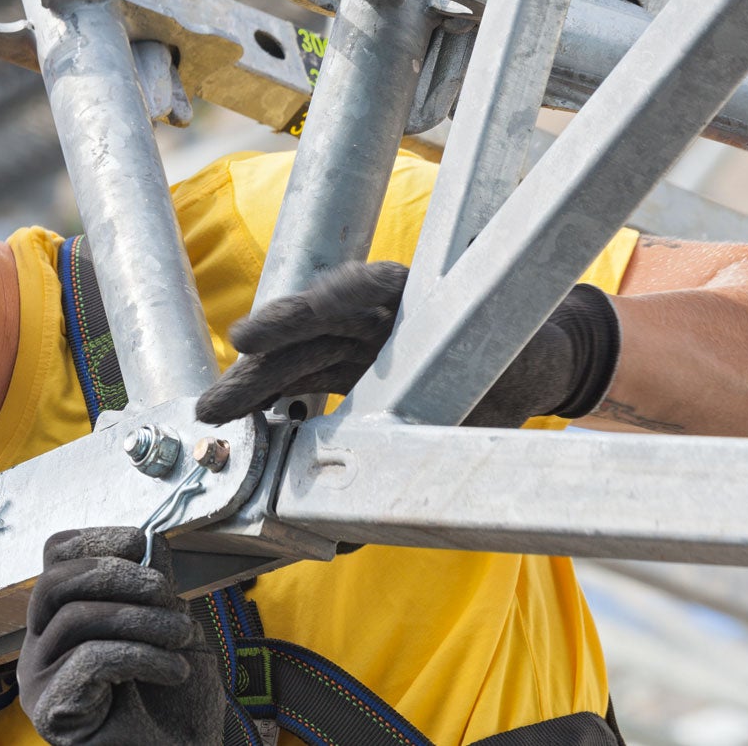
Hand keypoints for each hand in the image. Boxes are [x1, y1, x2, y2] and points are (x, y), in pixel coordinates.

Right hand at [17, 528, 222, 745]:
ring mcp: (38, 678)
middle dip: (117, 574)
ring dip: (141, 619)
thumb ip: (154, 588)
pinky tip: (173, 671)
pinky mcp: (50, 709)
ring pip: (74, 618)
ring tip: (182, 636)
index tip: (139, 543)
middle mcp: (39, 645)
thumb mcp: (171, 629)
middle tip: (166, 593)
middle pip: (55, 581)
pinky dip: (140, 655)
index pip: (54, 559)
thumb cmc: (176, 705)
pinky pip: (89, 658)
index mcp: (62, 618)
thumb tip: (150, 540)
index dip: (93, 540)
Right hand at [196, 261, 620, 427]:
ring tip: (214, 415)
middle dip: (258, 368)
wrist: (535, 359)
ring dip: (257, 390)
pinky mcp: (355, 368)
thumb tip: (419, 454)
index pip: (351, 294)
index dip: (298, 316)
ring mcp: (360, 339)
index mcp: (410, 292)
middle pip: (307, 335)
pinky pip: (311, 383)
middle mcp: (375, 310)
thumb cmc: (518, 356)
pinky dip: (280, 405)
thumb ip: (452, 417)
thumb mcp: (496, 385)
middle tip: (212, 403)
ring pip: (299, 361)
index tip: (251, 337)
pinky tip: (249, 429)